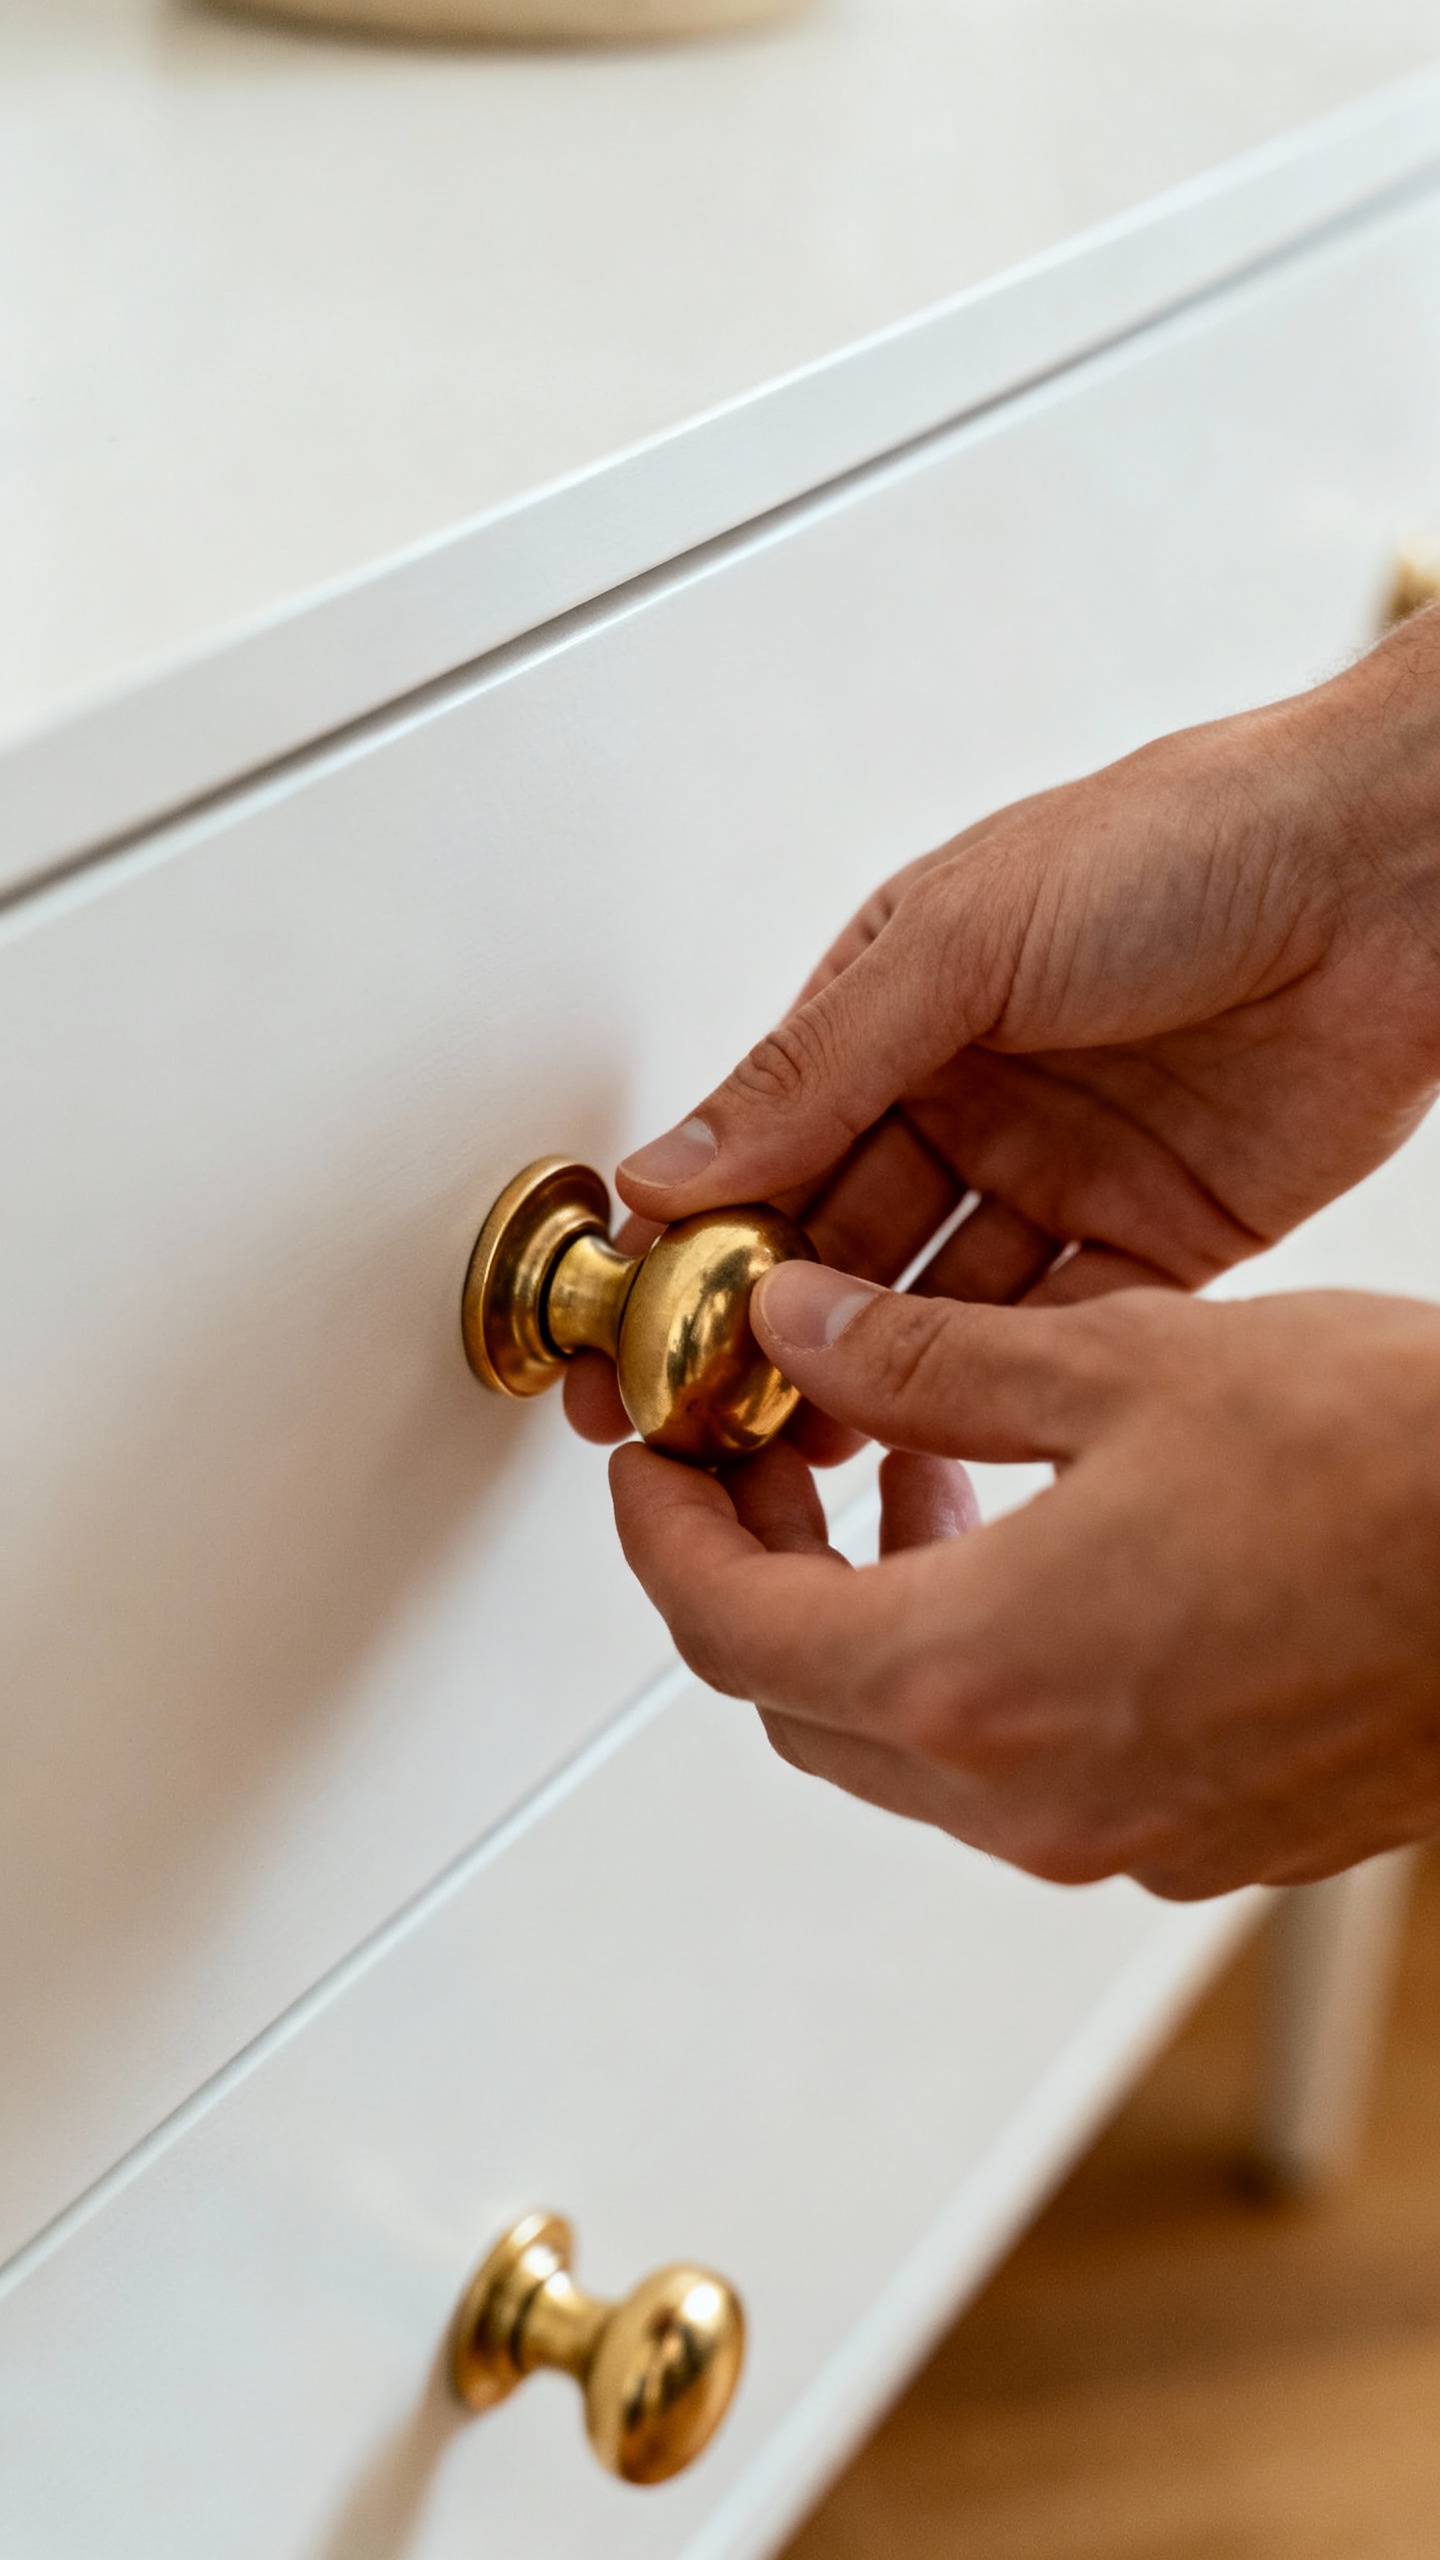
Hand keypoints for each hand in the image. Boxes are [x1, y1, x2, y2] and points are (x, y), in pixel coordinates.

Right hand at [605, 610, 1439, 1344]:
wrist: (1395, 870)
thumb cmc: (1186, 841)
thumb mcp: (962, 940)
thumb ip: (814, 1070)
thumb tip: (666, 1166)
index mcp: (902, 1011)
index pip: (769, 1146)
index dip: (697, 1237)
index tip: (634, 1328)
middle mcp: (974, 1097)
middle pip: (844, 1242)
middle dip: (774, 1326)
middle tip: (707, 1412)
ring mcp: (1065, 1171)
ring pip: (943, 1303)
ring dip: (877, 1368)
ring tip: (806, 1434)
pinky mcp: (1164, 1237)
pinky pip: (1063, 1329)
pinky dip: (1002, 1378)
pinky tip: (944, 1422)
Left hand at [611, 1270, 1439, 1896]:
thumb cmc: (1389, 1467)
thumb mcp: (1124, 1363)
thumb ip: (925, 1363)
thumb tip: (793, 1334)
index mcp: (977, 1677)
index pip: (726, 1628)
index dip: (660, 1534)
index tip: (647, 1462)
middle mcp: (1031, 1796)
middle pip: (798, 1705)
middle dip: (752, 1576)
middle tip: (759, 1458)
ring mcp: (1120, 1839)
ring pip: (910, 1747)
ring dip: (869, 1620)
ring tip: (908, 1479)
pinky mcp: (1200, 1840)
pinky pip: (1021, 1772)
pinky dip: (978, 1671)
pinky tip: (1030, 1551)